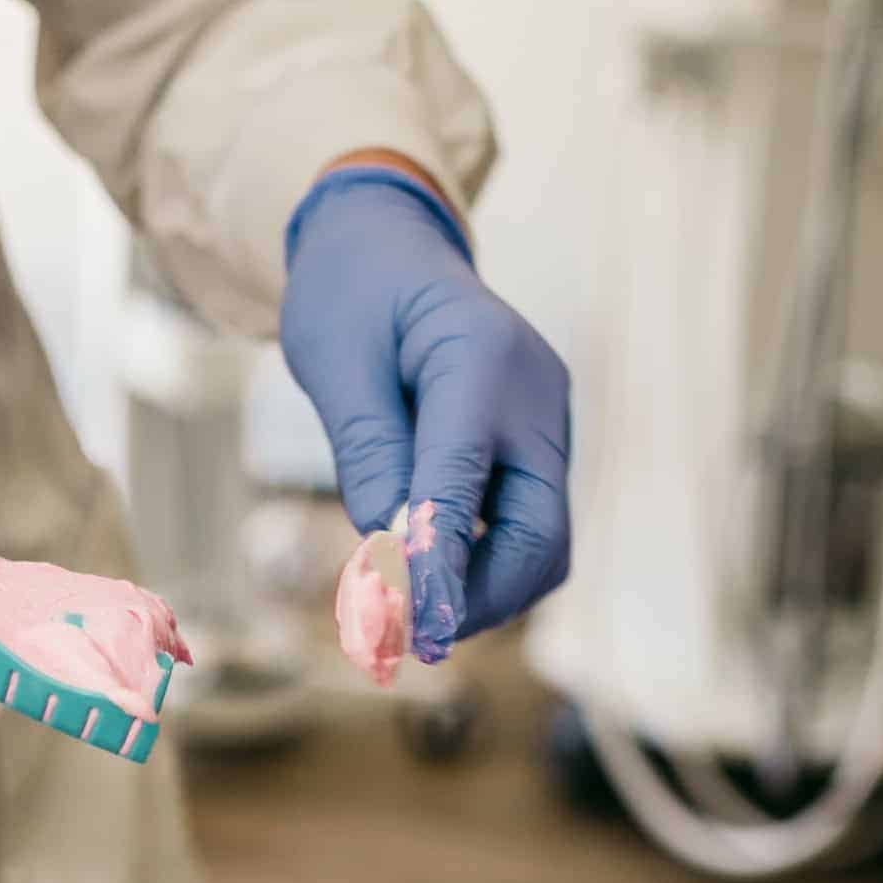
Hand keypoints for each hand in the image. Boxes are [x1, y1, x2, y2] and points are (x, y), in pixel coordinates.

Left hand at [280, 163, 570, 662]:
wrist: (388, 243)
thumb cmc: (351, 293)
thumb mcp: (335, 361)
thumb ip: (367, 450)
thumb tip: (388, 546)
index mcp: (482, 358)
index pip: (464, 484)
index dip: (438, 566)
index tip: (409, 628)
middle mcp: (536, 395)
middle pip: (540, 535)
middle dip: (479, 599)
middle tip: (410, 638)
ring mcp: (547, 421)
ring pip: (542, 542)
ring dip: (484, 591)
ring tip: (410, 616)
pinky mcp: (537, 443)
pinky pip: (525, 522)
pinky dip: (482, 562)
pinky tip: (428, 578)